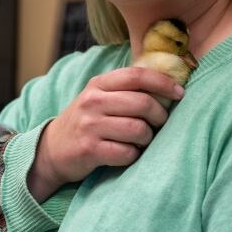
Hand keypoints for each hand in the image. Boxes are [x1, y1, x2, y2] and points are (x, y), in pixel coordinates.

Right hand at [27, 67, 184, 201]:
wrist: (52, 150)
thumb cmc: (87, 121)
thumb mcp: (99, 97)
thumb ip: (126, 89)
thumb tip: (168, 84)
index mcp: (98, 84)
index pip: (137, 75)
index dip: (163, 82)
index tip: (180, 92)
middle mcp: (92, 101)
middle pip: (142, 103)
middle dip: (160, 116)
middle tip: (160, 123)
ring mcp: (89, 126)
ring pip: (138, 129)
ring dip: (147, 138)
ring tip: (142, 140)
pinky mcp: (89, 150)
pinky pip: (126, 153)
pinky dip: (133, 155)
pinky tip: (128, 153)